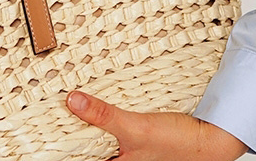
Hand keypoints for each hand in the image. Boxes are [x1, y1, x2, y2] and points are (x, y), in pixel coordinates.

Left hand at [66, 90, 247, 160]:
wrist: (211, 138)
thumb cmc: (180, 144)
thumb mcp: (137, 128)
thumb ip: (104, 115)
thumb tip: (73, 101)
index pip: (79, 155)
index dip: (61, 144)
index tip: (44, 126)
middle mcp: (121, 160)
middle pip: (88, 144)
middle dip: (74, 126)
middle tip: (56, 105)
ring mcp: (128, 150)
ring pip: (100, 135)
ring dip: (90, 119)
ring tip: (71, 99)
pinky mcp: (135, 137)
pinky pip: (113, 126)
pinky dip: (105, 114)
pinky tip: (97, 100)